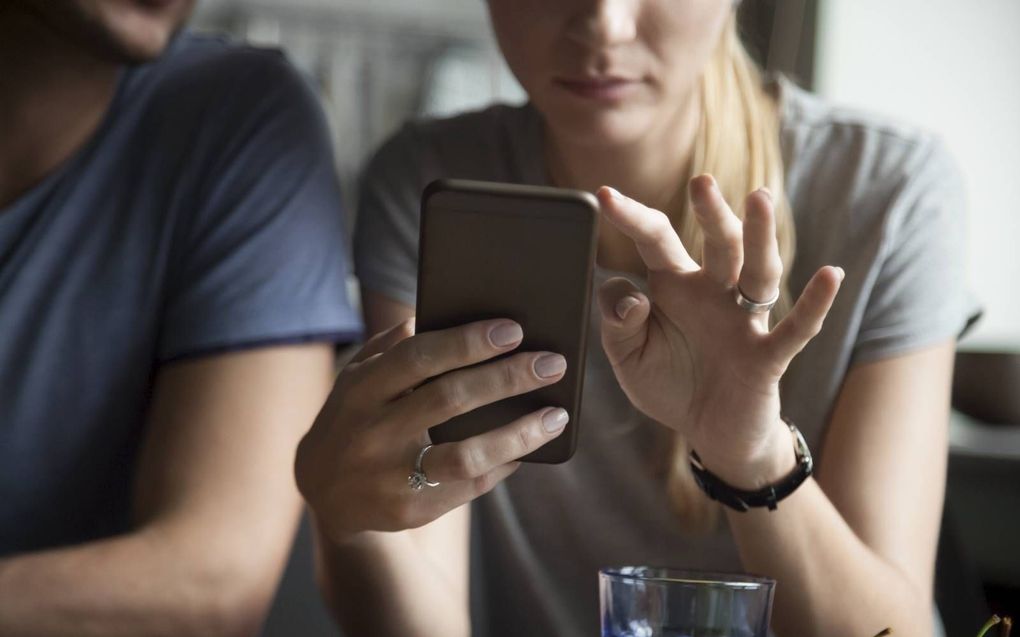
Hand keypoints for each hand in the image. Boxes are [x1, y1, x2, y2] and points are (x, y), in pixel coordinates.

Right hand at [295, 318, 568, 543]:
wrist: (323, 492)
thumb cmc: (355, 418)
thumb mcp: (357, 377)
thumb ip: (390, 346)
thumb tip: (432, 313)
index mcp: (362, 390)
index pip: (419, 358)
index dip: (467, 342)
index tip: (513, 329)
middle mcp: (373, 432)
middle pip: (450, 399)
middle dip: (507, 378)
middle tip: (553, 363)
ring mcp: (391, 475)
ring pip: (465, 454)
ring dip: (518, 434)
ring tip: (556, 416)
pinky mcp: (410, 509)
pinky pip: (469, 486)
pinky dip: (505, 464)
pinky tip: (530, 447)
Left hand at [595, 176, 842, 486]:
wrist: (708, 433)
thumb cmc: (668, 384)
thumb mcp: (627, 356)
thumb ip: (617, 323)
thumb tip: (629, 296)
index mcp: (674, 286)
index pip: (655, 240)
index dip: (631, 217)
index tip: (606, 195)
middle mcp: (713, 293)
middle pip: (717, 243)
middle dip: (711, 212)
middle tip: (701, 182)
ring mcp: (744, 321)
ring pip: (757, 270)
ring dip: (760, 236)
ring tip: (760, 199)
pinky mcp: (768, 356)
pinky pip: (796, 328)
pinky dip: (815, 304)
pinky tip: (831, 275)